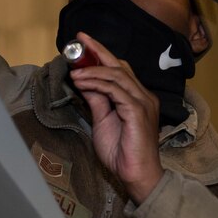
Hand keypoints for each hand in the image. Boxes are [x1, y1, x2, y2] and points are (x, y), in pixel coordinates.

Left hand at [67, 31, 163, 202]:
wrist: (136, 175)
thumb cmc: (122, 154)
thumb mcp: (103, 122)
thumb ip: (98, 101)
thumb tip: (84, 83)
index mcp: (138, 98)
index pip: (120, 70)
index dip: (102, 55)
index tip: (84, 43)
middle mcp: (144, 96)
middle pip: (120, 66)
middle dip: (98, 51)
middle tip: (79, 41)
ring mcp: (142, 103)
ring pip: (116, 75)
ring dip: (92, 70)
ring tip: (74, 70)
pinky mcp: (137, 111)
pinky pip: (115, 90)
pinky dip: (97, 84)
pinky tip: (82, 83)